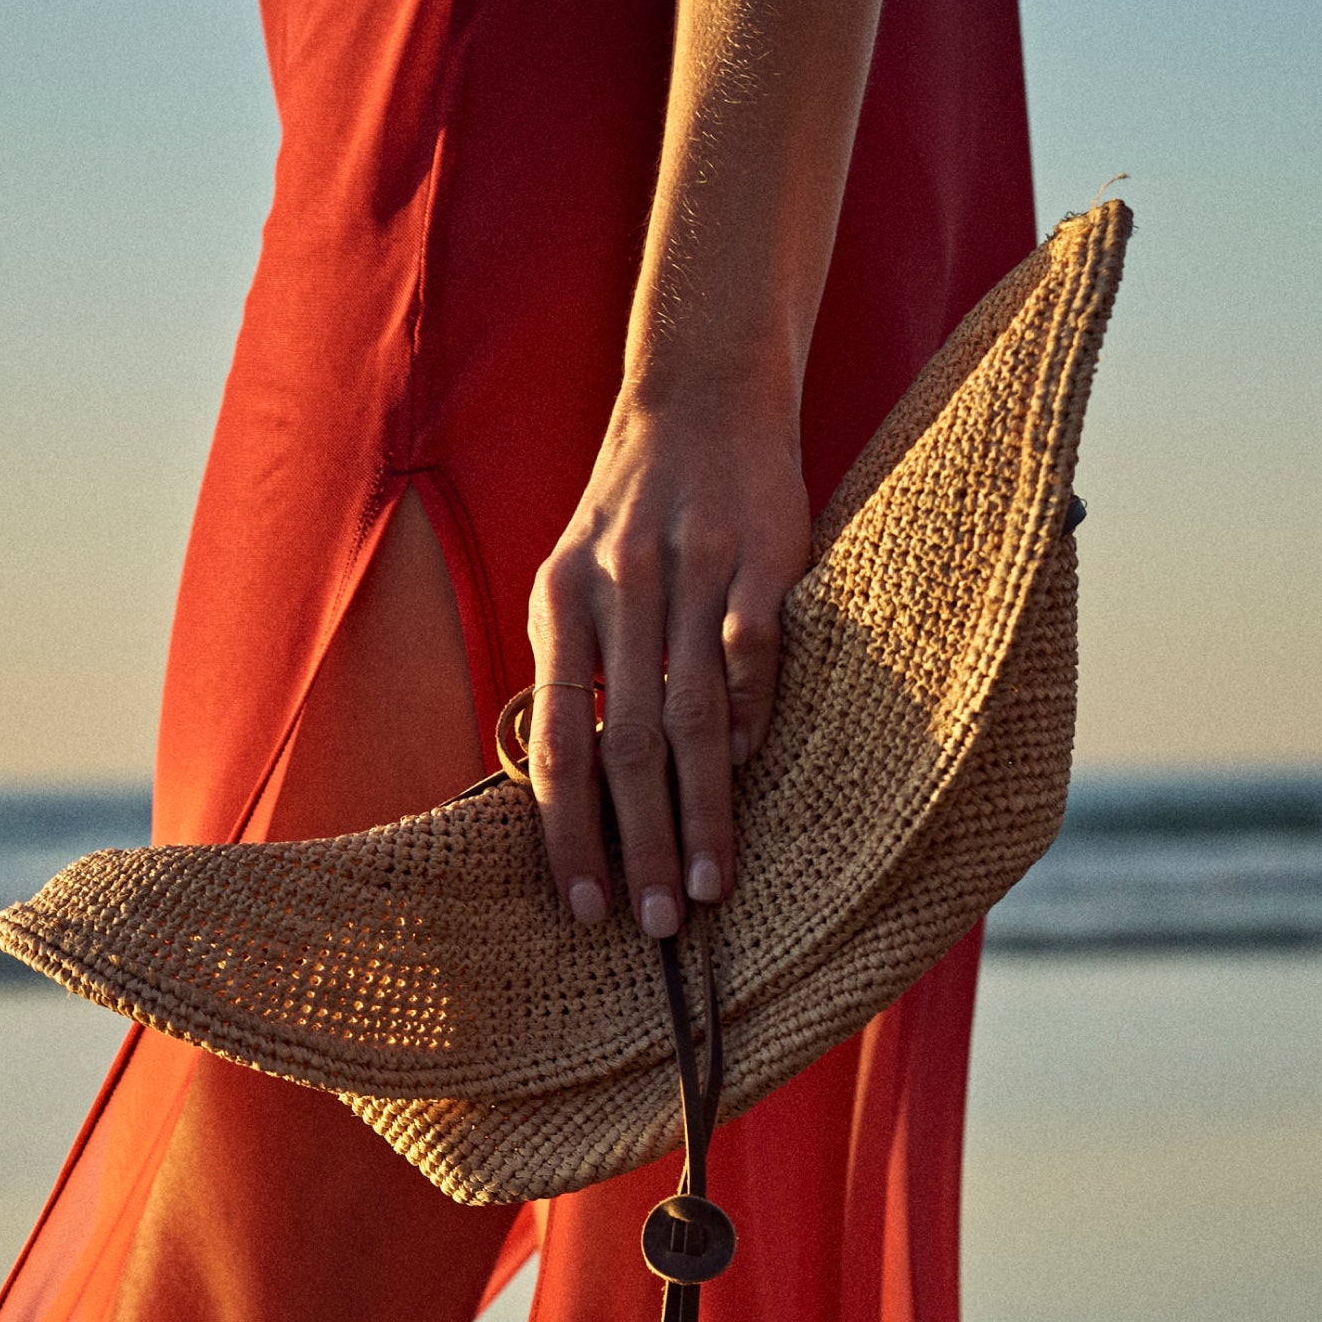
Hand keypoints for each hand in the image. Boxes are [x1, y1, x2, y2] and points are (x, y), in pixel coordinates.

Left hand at [521, 398, 809, 936]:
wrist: (700, 399)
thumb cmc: (630, 516)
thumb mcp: (573, 584)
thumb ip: (571, 673)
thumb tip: (563, 784)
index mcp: (559, 607)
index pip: (557, 747)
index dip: (569, 835)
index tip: (586, 906)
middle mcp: (619, 594)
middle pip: (625, 749)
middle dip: (643, 846)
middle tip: (661, 922)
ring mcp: (693, 575)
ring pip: (693, 718)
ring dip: (705, 811)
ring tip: (714, 883)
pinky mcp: (764, 558)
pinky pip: (754, 654)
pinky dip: (754, 716)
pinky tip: (753, 774)